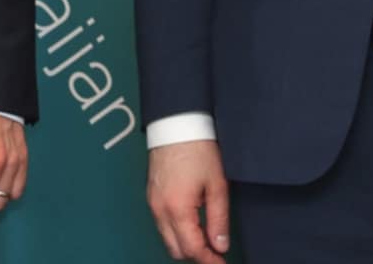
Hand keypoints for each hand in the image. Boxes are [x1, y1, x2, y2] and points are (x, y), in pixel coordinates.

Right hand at [147, 139, 229, 262]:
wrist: (176, 123)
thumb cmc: (198, 149)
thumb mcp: (217, 185)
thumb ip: (218, 219)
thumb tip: (220, 245)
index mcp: (177, 209)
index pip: (192, 249)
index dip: (209, 260)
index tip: (222, 263)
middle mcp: (160, 210)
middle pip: (177, 250)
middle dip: (196, 254)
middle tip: (216, 252)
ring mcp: (153, 204)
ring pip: (167, 239)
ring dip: (186, 244)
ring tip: (207, 238)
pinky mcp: (151, 196)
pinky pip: (162, 225)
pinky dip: (176, 231)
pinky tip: (192, 223)